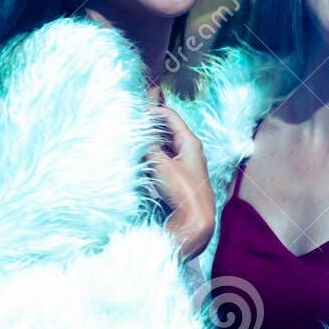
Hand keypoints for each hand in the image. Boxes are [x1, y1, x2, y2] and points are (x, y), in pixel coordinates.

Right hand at [147, 105, 215, 259]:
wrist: (195, 218)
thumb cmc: (182, 189)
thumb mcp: (161, 165)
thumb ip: (148, 147)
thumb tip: (138, 135)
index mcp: (190, 142)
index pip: (172, 117)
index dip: (154, 111)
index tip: (137, 110)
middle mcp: (191, 150)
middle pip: (169, 130)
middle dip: (152, 125)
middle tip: (133, 122)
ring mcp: (187, 163)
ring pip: (167, 145)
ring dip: (152, 141)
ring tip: (135, 138)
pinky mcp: (182, 176)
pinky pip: (166, 159)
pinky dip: (155, 155)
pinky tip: (143, 158)